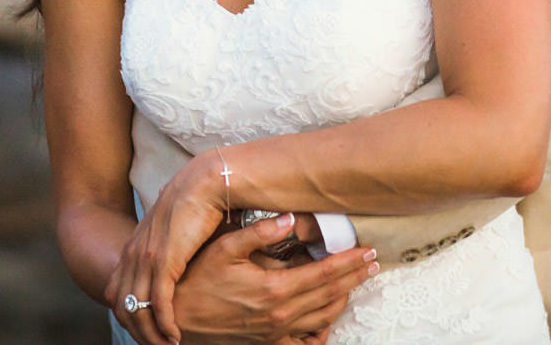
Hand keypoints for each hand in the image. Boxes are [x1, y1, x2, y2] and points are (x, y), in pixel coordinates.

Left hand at [109, 150, 229, 343]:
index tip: (145, 330)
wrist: (205, 182)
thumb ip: (170, 250)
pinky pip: (158, 304)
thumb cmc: (199, 205)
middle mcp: (134, 255)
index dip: (128, 314)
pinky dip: (165, 325)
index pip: (118, 291)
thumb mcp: (176, 233)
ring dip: (151, 334)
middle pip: (122, 305)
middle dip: (137, 331)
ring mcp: (146, 259)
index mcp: (134, 247)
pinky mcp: (163, 262)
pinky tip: (175, 336)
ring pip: (138, 310)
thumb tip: (180, 266)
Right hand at [114, 212, 377, 343]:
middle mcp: (281, 315)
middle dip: (355, 277)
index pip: (325, 273)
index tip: (369, 249)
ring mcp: (275, 333)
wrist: (176, 318)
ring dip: (344, 299)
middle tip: (374, 262)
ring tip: (356, 282)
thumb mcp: (224, 248)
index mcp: (275, 289)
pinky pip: (303, 342)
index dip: (350, 261)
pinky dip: (321, 330)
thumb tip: (290, 217)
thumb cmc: (197, 280)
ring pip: (323, 318)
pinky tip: (327, 318)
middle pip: (332, 295)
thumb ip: (259, 231)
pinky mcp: (267, 343)